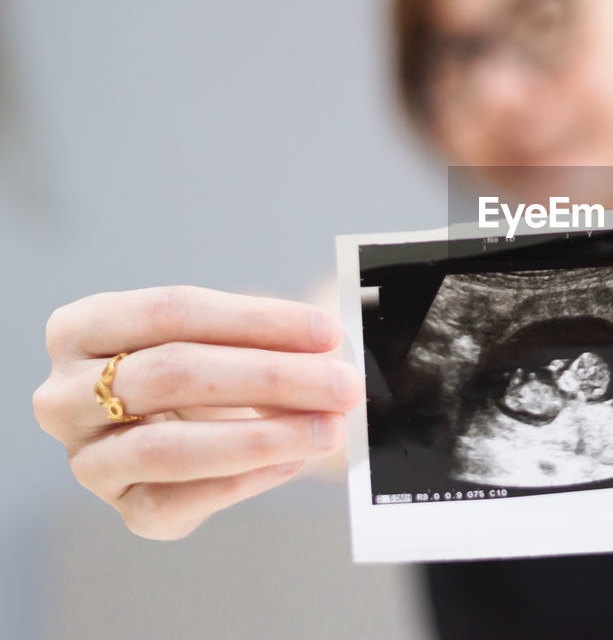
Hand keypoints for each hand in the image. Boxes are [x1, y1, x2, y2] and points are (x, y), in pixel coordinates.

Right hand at [33, 285, 363, 539]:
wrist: (182, 420)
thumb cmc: (204, 365)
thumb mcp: (222, 335)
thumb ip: (264, 335)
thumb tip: (330, 350)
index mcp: (83, 328)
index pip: (171, 311)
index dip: (255, 320)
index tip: (326, 331)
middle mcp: (66, 394)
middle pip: (173, 374)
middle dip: (272, 378)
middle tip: (343, 384)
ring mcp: (86, 457)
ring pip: (168, 448)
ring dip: (262, 438)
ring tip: (328, 430)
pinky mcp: (121, 506)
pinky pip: (177, 501)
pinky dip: (243, 480)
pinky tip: (291, 462)